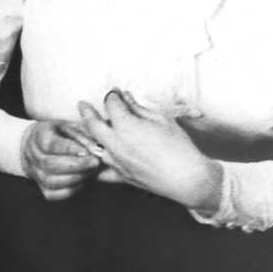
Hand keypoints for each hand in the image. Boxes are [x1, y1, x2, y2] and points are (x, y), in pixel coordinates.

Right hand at [19, 119, 102, 200]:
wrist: (41, 147)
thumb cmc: (61, 134)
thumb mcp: (71, 127)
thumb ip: (83, 136)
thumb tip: (98, 150)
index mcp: (38, 135)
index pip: (51, 144)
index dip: (70, 149)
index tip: (88, 152)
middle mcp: (32, 155)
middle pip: (50, 164)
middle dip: (77, 165)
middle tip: (96, 162)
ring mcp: (35, 173)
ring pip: (53, 182)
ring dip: (77, 178)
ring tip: (92, 171)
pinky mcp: (42, 188)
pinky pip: (55, 195)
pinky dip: (72, 190)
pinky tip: (83, 181)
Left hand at [78, 91, 223, 212]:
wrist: (190, 180)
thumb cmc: (179, 147)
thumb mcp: (161, 119)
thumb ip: (138, 107)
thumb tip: (126, 97)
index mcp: (126, 126)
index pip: (111, 103)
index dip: (113, 95)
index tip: (115, 91)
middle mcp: (116, 144)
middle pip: (92, 123)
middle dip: (87, 111)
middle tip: (82, 104)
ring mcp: (116, 161)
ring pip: (93, 145)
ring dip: (89, 134)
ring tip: (87, 127)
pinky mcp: (122, 176)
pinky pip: (101, 170)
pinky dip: (96, 163)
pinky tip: (95, 157)